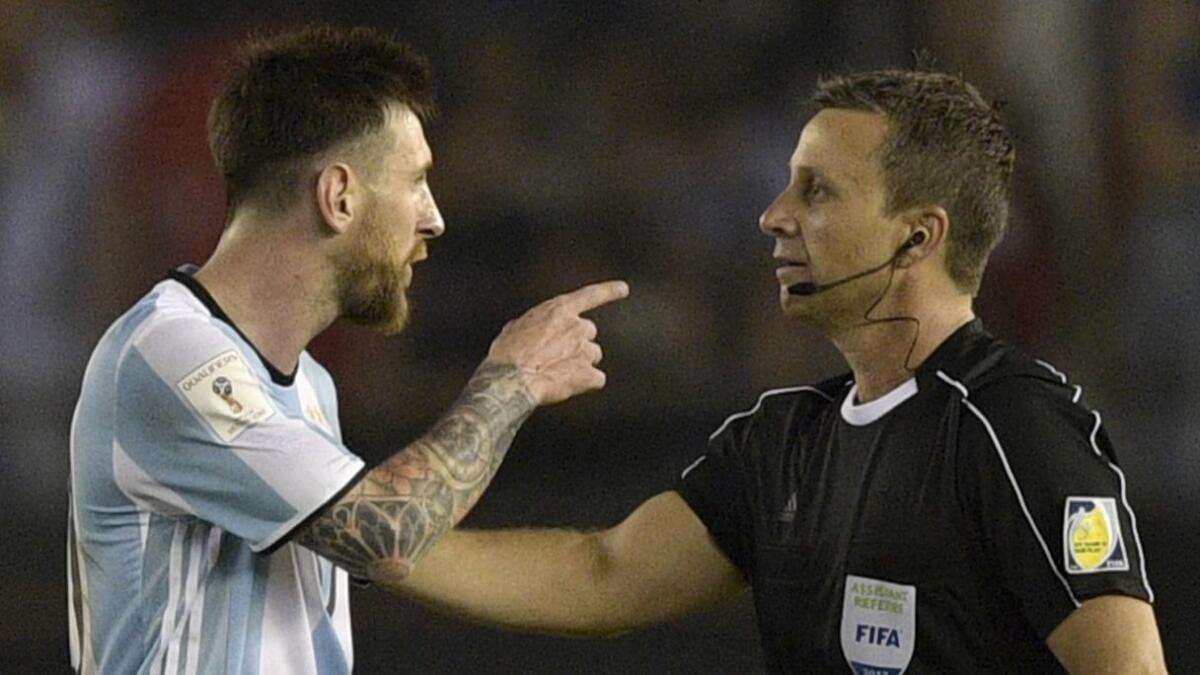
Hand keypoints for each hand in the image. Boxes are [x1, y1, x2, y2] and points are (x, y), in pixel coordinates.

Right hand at [485, 280, 628, 405]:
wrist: (510, 380)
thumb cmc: (507, 355)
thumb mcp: (515, 327)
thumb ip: (535, 324)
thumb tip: (535, 330)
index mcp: (559, 310)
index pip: (590, 296)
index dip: (608, 291)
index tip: (623, 289)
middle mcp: (578, 327)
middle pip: (588, 333)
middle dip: (577, 343)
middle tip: (556, 356)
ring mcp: (586, 350)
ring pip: (592, 356)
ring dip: (580, 364)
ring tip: (557, 373)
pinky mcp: (589, 374)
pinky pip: (596, 379)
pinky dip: (586, 383)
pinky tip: (567, 386)